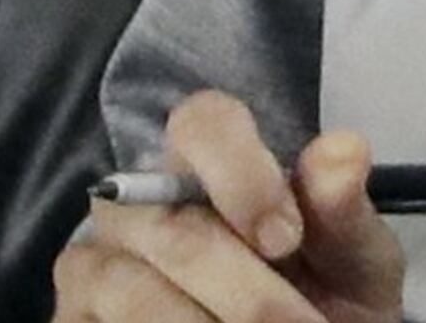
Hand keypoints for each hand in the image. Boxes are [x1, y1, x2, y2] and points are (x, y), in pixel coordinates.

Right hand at [54, 91, 406, 322]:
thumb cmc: (322, 299)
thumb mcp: (351, 262)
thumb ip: (343, 211)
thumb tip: (346, 149)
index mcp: (207, 162)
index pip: (201, 122)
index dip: (241, 173)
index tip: (286, 238)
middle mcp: (137, 201)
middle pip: (176, 229)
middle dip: (250, 293)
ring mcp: (96, 263)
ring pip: (135, 291)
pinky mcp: (74, 318)